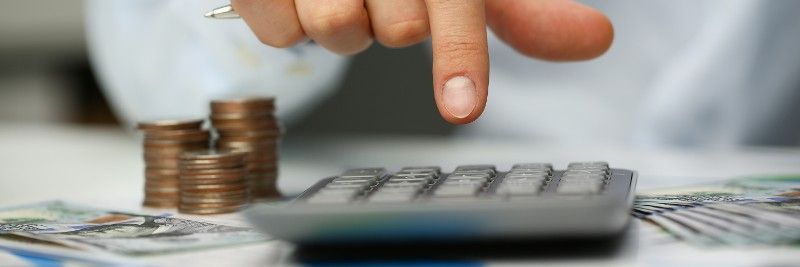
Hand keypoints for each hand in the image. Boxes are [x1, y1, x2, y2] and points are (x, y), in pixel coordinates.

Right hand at [231, 0, 612, 123]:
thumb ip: (524, 14)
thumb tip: (595, 39)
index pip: (455, 4)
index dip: (458, 55)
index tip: (463, 106)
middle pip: (394, 29)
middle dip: (391, 22)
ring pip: (336, 30)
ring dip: (342, 25)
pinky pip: (281, 33)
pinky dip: (290, 23)